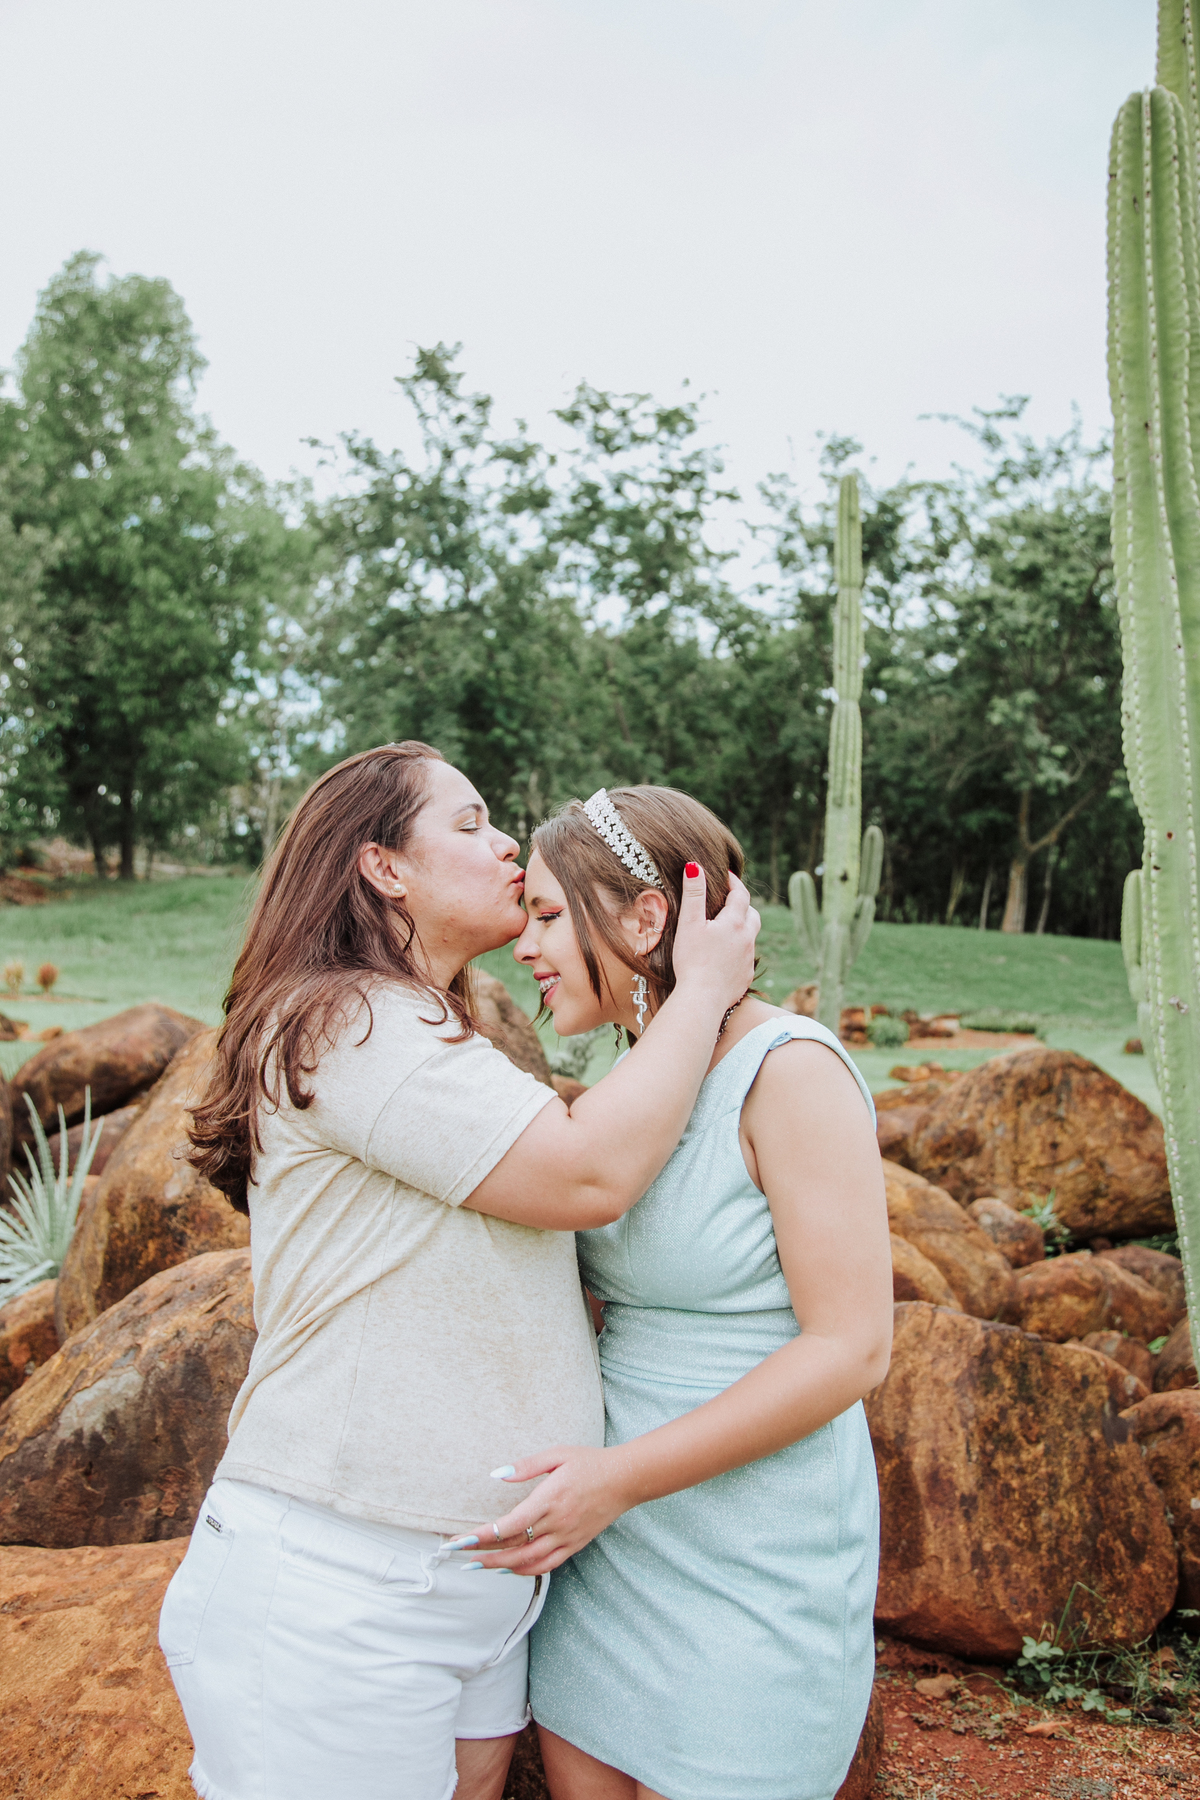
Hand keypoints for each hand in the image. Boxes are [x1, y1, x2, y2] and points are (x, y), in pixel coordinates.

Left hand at [447, 1447, 633, 1575]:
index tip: (461, 1539)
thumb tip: (496, 1474)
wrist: (626, 1479)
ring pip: (528, 1561)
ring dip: (499, 1565)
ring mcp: (567, 1537)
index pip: (510, 1525)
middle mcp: (557, 1523)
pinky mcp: (575, 1545)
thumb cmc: (590, 1462)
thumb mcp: (558, 1454)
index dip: (483, 1535)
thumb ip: (526, 1465)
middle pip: (514, 1547)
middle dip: (483, 1553)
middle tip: (457, 1555)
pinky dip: (524, 1570)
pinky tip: (508, 1567)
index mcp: (550, 1499)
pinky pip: (546, 1565)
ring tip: (476, 1565)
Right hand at [670, 865, 759, 1013]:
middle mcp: (747, 939)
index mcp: (735, 923)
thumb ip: (693, 894)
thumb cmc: (692, 961)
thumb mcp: (689, 924)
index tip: (725, 875)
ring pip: (750, 936)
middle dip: (742, 904)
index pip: (740, 894)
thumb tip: (695, 866)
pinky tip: (724, 956)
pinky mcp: (745, 977)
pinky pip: (746, 958)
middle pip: (752, 914)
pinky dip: (738, 951)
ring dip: (741, 928)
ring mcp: (748, 959)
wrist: (702, 999)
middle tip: (727, 901)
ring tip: (725, 929)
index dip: (734, 882)